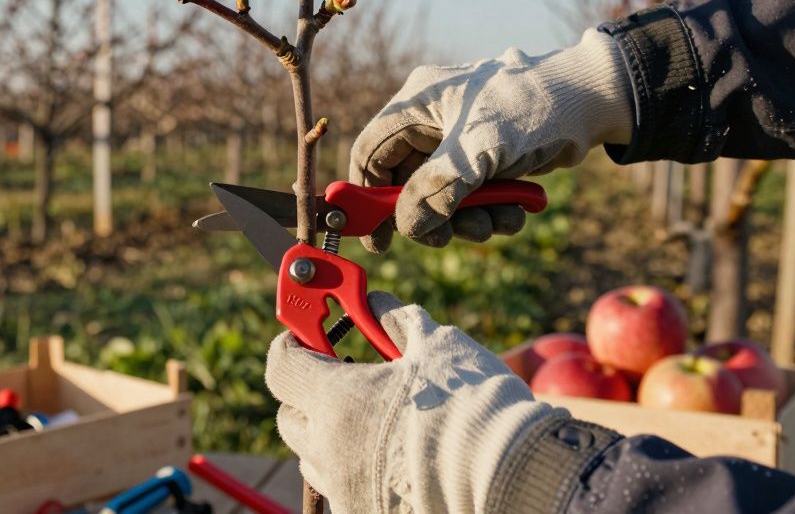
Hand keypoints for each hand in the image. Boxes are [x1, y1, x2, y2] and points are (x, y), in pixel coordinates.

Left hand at [265, 292, 560, 512]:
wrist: (512, 478)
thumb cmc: (473, 405)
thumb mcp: (435, 346)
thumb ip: (396, 322)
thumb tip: (376, 303)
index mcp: (336, 402)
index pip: (281, 365)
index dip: (295, 342)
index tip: (312, 332)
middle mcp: (329, 451)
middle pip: (290, 416)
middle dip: (309, 392)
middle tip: (346, 374)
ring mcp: (346, 491)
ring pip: (316, 457)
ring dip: (331, 434)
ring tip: (376, 419)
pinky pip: (346, 488)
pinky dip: (358, 469)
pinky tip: (396, 458)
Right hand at [350, 29, 632, 250]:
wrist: (595, 100)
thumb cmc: (534, 108)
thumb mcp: (478, 152)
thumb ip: (435, 191)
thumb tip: (405, 227)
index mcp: (418, 104)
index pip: (371, 153)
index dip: (368, 197)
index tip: (378, 240)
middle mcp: (433, 119)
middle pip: (408, 182)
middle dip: (434, 214)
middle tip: (450, 238)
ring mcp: (460, 139)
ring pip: (443, 194)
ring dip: (469, 218)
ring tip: (500, 222)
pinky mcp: (487, 155)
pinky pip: (473, 194)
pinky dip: (491, 210)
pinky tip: (517, 211)